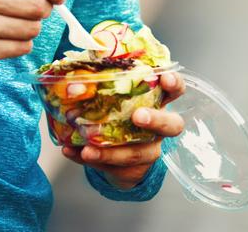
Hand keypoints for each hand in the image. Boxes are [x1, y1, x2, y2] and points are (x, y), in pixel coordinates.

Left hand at [60, 71, 185, 188]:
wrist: (118, 152)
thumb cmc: (117, 113)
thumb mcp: (112, 96)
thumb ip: (99, 85)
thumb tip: (74, 81)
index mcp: (157, 102)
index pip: (175, 90)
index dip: (174, 83)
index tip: (164, 78)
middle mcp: (159, 128)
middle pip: (170, 125)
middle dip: (155, 120)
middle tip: (137, 116)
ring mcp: (148, 150)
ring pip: (136, 153)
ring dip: (110, 152)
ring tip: (87, 150)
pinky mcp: (132, 169)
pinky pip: (112, 167)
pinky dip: (88, 160)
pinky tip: (72, 152)